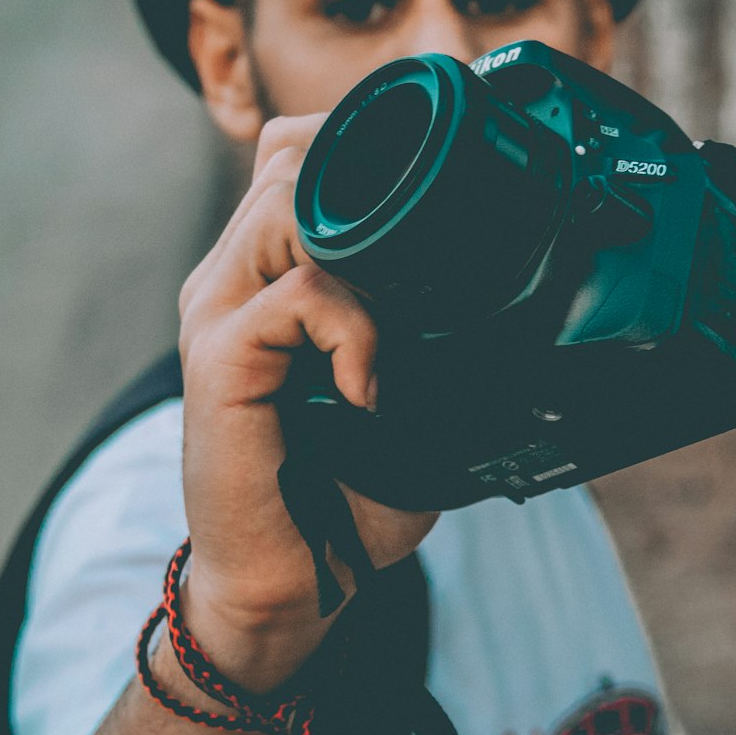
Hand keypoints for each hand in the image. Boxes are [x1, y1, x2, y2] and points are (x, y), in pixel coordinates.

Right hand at [177, 114, 437, 688]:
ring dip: (363, 255)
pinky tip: (370, 389)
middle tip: (422, 265)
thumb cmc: (342, 495)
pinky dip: (354, 330)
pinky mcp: (220, 359)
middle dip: (368, 191)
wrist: (286, 583)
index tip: (435, 197)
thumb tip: (517, 304)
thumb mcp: (402, 397)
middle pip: (288, 161)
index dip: (358, 151)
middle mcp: (231, 281)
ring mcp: (218, 314)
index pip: (294, 160)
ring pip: (286, 206)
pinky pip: (296, 294)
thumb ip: (428, 339)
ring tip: (393, 330)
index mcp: (264, 280)